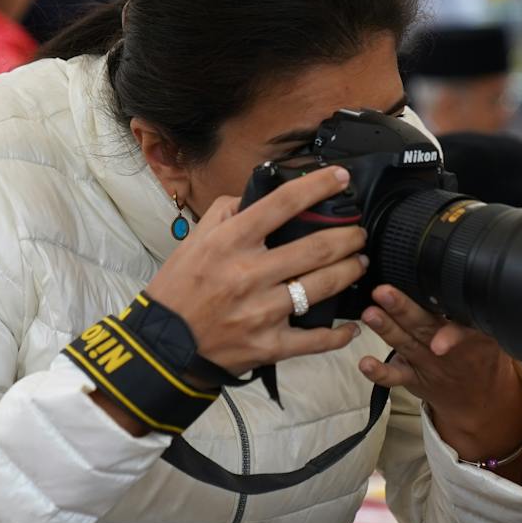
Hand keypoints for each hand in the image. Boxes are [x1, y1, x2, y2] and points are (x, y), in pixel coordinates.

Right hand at [143, 167, 367, 375]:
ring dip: (350, 272)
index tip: (340, 177)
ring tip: (359, 263)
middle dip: (348, 237)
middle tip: (359, 233)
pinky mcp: (268, 345)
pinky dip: (339, 333)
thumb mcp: (194, 240)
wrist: (163, 345)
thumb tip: (256, 195)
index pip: (281, 204)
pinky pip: (315, 339)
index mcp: (230, 243)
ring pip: (322, 287)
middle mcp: (248, 274)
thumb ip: (225, 212)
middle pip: (316, 248)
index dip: (317, 186)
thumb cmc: (180, 290)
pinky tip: (351, 325)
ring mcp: (261, 311)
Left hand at [357, 285, 521, 466]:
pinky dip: (380, 372)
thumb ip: (465, 306)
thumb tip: (445, 269)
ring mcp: (426, 362)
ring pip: (405, 343)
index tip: (440, 320)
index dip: (450, 331)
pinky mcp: (412, 377)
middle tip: (383, 292)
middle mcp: (442, 345)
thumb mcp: (485, 329)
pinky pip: (395, 376)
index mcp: (464, 329)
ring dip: (386, 329)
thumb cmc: (478, 352)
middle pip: (423, 325)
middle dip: (403, 308)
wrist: (479, 395)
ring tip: (370, 314)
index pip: (459, 323)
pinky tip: (366, 364)